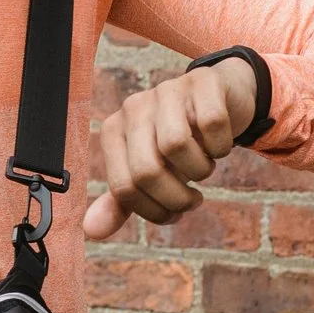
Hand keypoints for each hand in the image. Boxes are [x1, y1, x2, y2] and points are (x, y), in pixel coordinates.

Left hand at [83, 59, 257, 240]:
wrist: (218, 100)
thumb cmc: (179, 141)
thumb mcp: (149, 171)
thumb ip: (122, 201)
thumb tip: (91, 231)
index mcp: (114, 131)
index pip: (123, 188)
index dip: (153, 212)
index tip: (174, 213)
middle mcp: (134, 107)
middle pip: (147, 170)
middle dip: (176, 198)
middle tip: (193, 200)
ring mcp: (167, 90)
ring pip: (177, 145)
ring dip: (200, 171)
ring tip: (204, 167)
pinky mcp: (202, 81)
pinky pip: (212, 123)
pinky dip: (222, 145)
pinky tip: (219, 145)